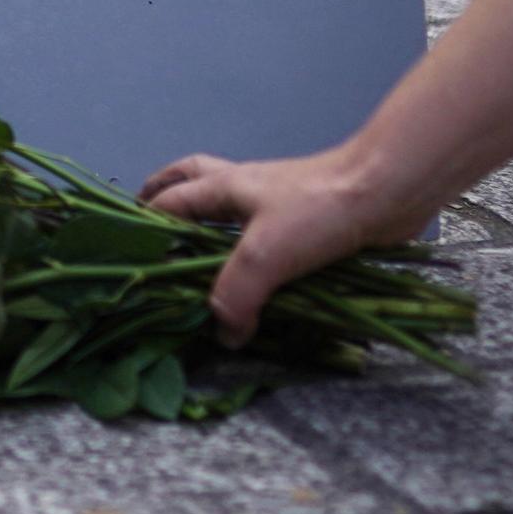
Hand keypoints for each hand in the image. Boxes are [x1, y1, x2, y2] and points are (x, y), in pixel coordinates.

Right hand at [140, 146, 434, 344]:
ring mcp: (275, 203)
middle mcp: (243, 190)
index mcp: (223, 188)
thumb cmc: (319, 209)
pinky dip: (250, 246)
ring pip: (227, 203)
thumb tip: (223, 333)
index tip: (127, 257)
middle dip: (163, 196)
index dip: (144, 229)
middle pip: (189, 179)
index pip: (166, 204)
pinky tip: (257, 276)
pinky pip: (265, 231)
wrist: (386, 191)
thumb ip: (236, 294)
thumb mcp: (265, 254)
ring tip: (197, 254)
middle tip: (148, 223)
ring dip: (207, 219)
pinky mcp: (305, 221)